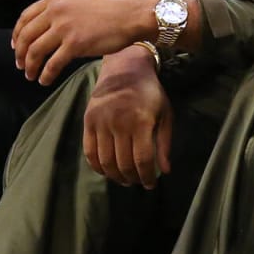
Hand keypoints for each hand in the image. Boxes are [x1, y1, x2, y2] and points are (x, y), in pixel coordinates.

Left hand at [13, 0, 154, 85]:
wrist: (129, 15)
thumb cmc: (108, 11)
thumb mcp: (77, 1)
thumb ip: (59, 9)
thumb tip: (45, 29)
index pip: (25, 17)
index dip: (17, 34)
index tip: (16, 47)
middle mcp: (56, 11)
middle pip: (27, 36)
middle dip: (20, 54)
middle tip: (20, 65)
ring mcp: (64, 28)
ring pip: (36, 51)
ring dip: (30, 66)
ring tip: (31, 75)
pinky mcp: (75, 44)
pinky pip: (53, 64)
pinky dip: (45, 74)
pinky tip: (44, 81)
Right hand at [82, 47, 172, 188]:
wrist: (124, 68)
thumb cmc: (149, 92)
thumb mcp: (165, 113)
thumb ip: (165, 143)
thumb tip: (165, 171)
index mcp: (141, 121)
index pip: (143, 159)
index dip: (147, 176)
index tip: (150, 185)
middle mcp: (119, 123)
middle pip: (123, 163)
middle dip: (132, 178)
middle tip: (137, 182)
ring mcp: (101, 122)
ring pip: (106, 161)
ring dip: (115, 176)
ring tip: (124, 180)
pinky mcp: (88, 121)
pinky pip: (90, 152)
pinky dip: (98, 167)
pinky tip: (107, 171)